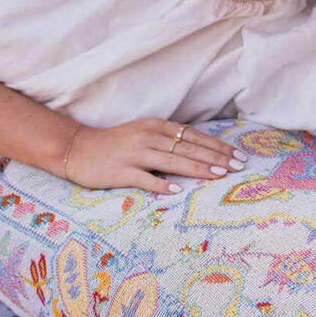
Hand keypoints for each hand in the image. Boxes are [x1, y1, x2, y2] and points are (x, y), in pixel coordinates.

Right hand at [60, 118, 247, 194]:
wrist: (77, 149)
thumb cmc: (114, 144)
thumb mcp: (143, 134)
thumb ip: (168, 141)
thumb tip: (198, 153)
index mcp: (155, 126)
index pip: (193, 136)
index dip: (217, 146)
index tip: (237, 156)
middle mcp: (147, 137)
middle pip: (188, 148)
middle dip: (216, 157)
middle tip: (238, 167)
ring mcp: (134, 154)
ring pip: (172, 161)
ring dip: (197, 168)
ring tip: (218, 175)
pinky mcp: (121, 171)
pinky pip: (144, 179)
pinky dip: (161, 184)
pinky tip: (177, 189)